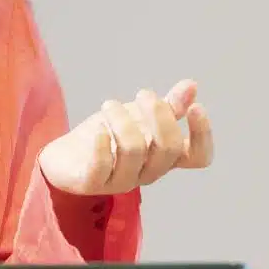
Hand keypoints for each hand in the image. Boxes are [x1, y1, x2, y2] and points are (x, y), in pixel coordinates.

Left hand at [35, 80, 214, 196]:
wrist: (65, 156)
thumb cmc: (109, 136)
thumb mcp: (140, 116)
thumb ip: (168, 106)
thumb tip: (191, 86)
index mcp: (164, 157)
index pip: (198, 157)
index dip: (202, 135)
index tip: (195, 107)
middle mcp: (148, 172)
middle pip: (168, 149)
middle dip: (159, 115)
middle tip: (143, 93)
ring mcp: (121, 180)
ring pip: (134, 151)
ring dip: (123, 120)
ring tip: (110, 104)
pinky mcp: (92, 182)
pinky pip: (101, 167)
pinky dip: (101, 145)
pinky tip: (98, 129)